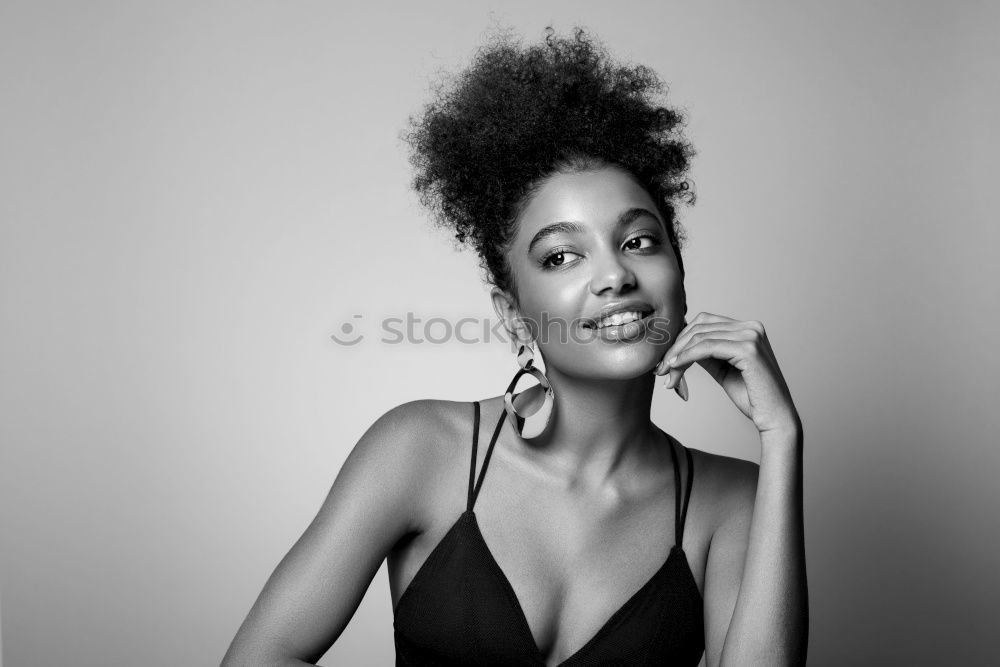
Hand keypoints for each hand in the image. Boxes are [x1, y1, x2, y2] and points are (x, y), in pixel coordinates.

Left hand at [654, 311, 800, 435]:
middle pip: (700, 327)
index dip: (681, 339)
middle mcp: (751, 327)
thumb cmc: (751, 396)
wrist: (774, 418)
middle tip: (660, 369)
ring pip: (700, 337)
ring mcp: (751, 336)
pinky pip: (706, 347)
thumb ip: (706, 353)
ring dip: (677, 355)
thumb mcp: (723, 369)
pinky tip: (675, 367)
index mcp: (748, 329)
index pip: (705, 322)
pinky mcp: (748, 349)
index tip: (665, 359)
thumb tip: (680, 345)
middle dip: (676, 347)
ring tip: (666, 374)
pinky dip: (686, 357)